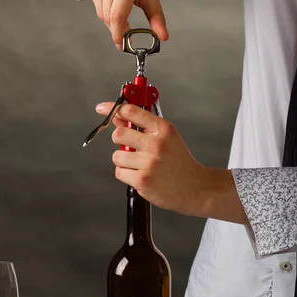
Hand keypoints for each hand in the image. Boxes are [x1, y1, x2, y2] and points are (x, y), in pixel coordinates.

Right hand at [59, 0, 167, 48]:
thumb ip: (157, 16)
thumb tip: (162, 36)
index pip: (117, 16)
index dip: (118, 34)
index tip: (122, 44)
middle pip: (108, 17)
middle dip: (116, 29)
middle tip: (126, 31)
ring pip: (101, 13)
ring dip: (110, 20)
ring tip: (122, 12)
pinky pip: (96, 4)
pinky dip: (104, 10)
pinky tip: (113, 1)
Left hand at [96, 102, 247, 223]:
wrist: (195, 188)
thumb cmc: (179, 162)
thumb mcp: (167, 138)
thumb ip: (143, 126)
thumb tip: (117, 117)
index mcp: (163, 129)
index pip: (131, 111)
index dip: (113, 108)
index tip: (102, 108)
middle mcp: (156, 143)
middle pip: (118, 134)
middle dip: (120, 140)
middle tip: (130, 146)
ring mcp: (149, 162)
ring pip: (117, 156)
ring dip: (124, 161)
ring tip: (140, 165)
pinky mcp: (143, 180)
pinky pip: (120, 172)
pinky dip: (126, 175)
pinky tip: (141, 175)